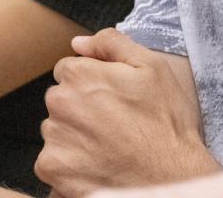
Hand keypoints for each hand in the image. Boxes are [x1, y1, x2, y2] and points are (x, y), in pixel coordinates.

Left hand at [37, 28, 218, 196]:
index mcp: (78, 75)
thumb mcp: (152, 68)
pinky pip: (51, 160)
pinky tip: (96, 165)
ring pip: (56, 129)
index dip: (93, 83)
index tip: (112, 101)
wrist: (171, 179)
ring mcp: (54, 137)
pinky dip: (69, 164)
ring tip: (107, 147)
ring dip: (74, 136)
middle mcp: (59, 103)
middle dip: (80, 108)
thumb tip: (78, 42)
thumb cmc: (165, 124)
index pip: (69, 71)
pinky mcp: (52, 168)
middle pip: (61, 99)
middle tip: (113, 125)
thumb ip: (111, 44)